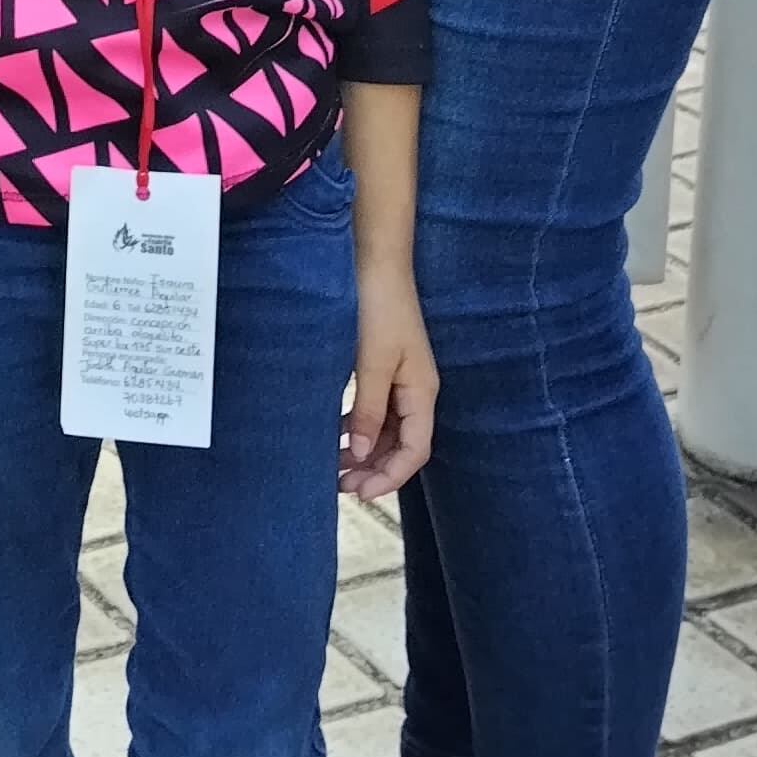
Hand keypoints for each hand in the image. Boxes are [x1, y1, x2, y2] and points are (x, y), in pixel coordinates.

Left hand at [342, 278, 437, 500]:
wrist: (375, 264)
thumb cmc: (379, 309)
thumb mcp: (373, 363)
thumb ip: (370, 411)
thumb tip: (364, 455)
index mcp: (422, 393)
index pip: (415, 451)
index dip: (390, 477)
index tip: (359, 492)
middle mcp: (416, 392)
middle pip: (402, 446)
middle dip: (375, 470)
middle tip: (340, 486)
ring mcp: (400, 381)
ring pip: (387, 432)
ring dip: (365, 452)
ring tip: (334, 468)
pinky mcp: (384, 370)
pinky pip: (376, 413)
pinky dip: (359, 429)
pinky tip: (338, 436)